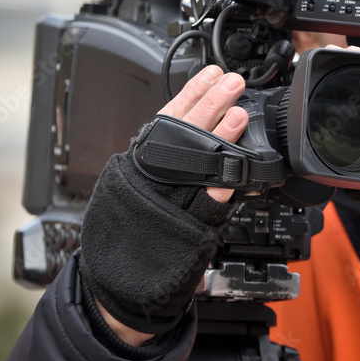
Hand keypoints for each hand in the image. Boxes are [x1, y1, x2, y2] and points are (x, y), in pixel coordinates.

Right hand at [81, 66, 246, 343]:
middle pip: (182, 133)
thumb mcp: (135, 187)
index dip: (190, 93)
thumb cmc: (132, 235)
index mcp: (138, 165)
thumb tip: (189, 125)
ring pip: (195, 162)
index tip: (210, 72)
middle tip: (232, 81)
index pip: (167, 118)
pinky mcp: (186, 229)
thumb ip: (160, 159)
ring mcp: (167, 204)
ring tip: (239, 111)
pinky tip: (239, 161)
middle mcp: (150, 180)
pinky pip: (208, 199)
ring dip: (220, 135)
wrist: (119, 288)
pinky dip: (224, 178)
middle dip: (209, 103)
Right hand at [157, 65, 246, 201]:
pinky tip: (239, 160)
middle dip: (217, 100)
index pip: (184, 102)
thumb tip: (215, 80)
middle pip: (198, 121)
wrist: (147, 201)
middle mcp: (180, 146)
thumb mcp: (166, 128)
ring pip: (208, 148)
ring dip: (224, 131)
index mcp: (168, 128)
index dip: (200, 87)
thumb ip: (189, 106)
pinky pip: (218, 186)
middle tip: (233, 84)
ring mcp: (192, 170)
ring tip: (239, 113)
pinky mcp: (205, 194)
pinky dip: (228, 174)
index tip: (215, 73)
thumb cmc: (160, 161)